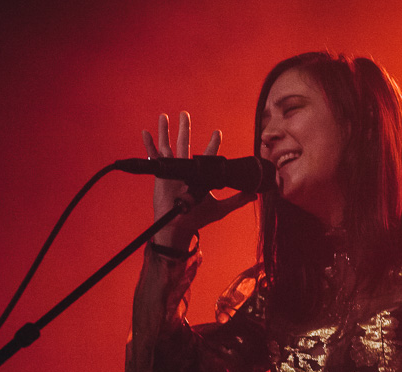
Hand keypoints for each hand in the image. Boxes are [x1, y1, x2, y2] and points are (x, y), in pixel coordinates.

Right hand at [143, 111, 256, 249]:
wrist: (179, 227)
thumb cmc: (198, 218)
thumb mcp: (221, 209)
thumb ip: (238, 200)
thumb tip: (255, 194)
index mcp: (200, 175)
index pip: (208, 155)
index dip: (212, 143)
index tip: (217, 132)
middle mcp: (186, 169)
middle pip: (185, 143)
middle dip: (185, 128)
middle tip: (185, 113)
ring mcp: (172, 171)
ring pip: (169, 146)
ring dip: (166, 131)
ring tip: (165, 116)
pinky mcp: (161, 175)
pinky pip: (153, 157)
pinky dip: (149, 145)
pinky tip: (146, 132)